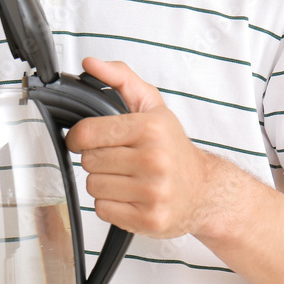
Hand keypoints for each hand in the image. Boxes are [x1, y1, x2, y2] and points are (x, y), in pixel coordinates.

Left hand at [65, 58, 219, 238]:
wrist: (204, 190)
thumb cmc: (173, 148)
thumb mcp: (152, 107)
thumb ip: (121, 78)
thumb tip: (90, 64)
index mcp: (151, 129)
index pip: (87, 133)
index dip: (79, 137)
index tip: (87, 140)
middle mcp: (154, 160)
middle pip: (88, 161)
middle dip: (98, 160)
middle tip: (120, 160)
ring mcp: (153, 192)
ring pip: (93, 187)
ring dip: (104, 183)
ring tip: (127, 178)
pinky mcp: (149, 219)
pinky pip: (103, 210)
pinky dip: (111, 205)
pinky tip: (130, 196)